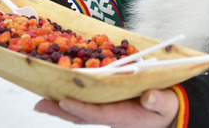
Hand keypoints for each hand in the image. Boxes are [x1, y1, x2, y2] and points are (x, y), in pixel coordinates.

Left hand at [34, 89, 178, 127]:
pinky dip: (74, 97)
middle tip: (38, 104)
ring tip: (42, 98)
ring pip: (81, 109)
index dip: (79, 107)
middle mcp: (111, 114)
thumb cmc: (168, 108)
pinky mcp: (110, 103)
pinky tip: (61, 91)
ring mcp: (109, 109)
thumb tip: (149, 97)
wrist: (170, 113)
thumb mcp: (168, 105)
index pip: (96, 113)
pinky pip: (88, 102)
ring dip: (61, 104)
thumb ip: (159, 101)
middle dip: (59, 109)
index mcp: (123, 116)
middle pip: (81, 114)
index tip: (62, 99)